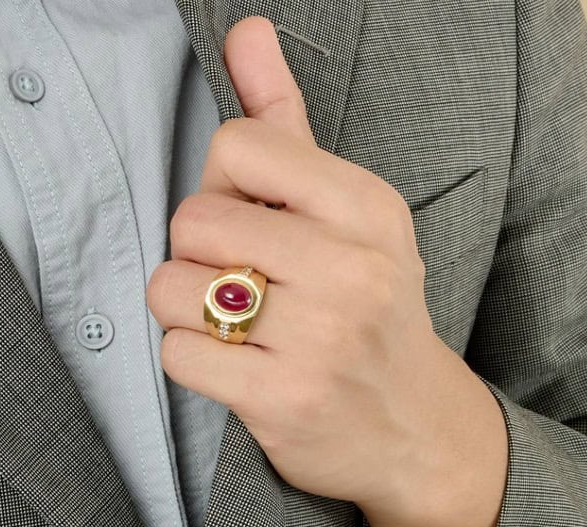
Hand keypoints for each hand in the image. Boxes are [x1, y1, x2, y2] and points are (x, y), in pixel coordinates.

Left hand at [147, 16, 506, 526]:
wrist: (414, 426)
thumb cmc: (371, 308)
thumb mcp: (346, 214)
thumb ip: (287, 121)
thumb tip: (245, 32)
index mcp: (367, 207)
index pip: (238, 145)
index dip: (225, 185)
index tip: (254, 221)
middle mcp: (352, 266)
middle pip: (193, 218)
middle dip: (203, 253)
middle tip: (246, 282)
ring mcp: (320, 337)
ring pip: (172, 287)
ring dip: (189, 308)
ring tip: (241, 326)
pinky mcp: (284, 399)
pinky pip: (178, 353)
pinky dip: (193, 358)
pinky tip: (239, 366)